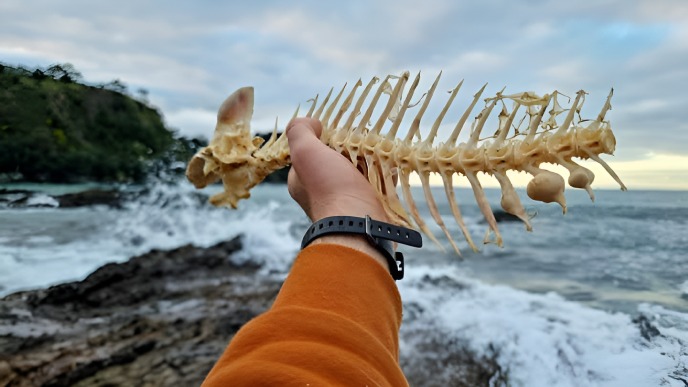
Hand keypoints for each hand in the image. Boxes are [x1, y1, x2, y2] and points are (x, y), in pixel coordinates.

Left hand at [286, 117, 390, 268]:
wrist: (358, 225)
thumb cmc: (330, 188)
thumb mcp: (305, 152)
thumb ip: (300, 132)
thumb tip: (311, 122)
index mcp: (302, 181)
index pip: (310, 152)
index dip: (322, 138)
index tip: (337, 129)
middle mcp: (321, 192)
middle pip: (336, 161)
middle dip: (349, 148)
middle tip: (362, 138)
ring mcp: (345, 201)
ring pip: (357, 171)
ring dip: (368, 158)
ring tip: (378, 147)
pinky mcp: (367, 206)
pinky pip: (376, 184)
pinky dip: (383, 172)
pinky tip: (389, 163)